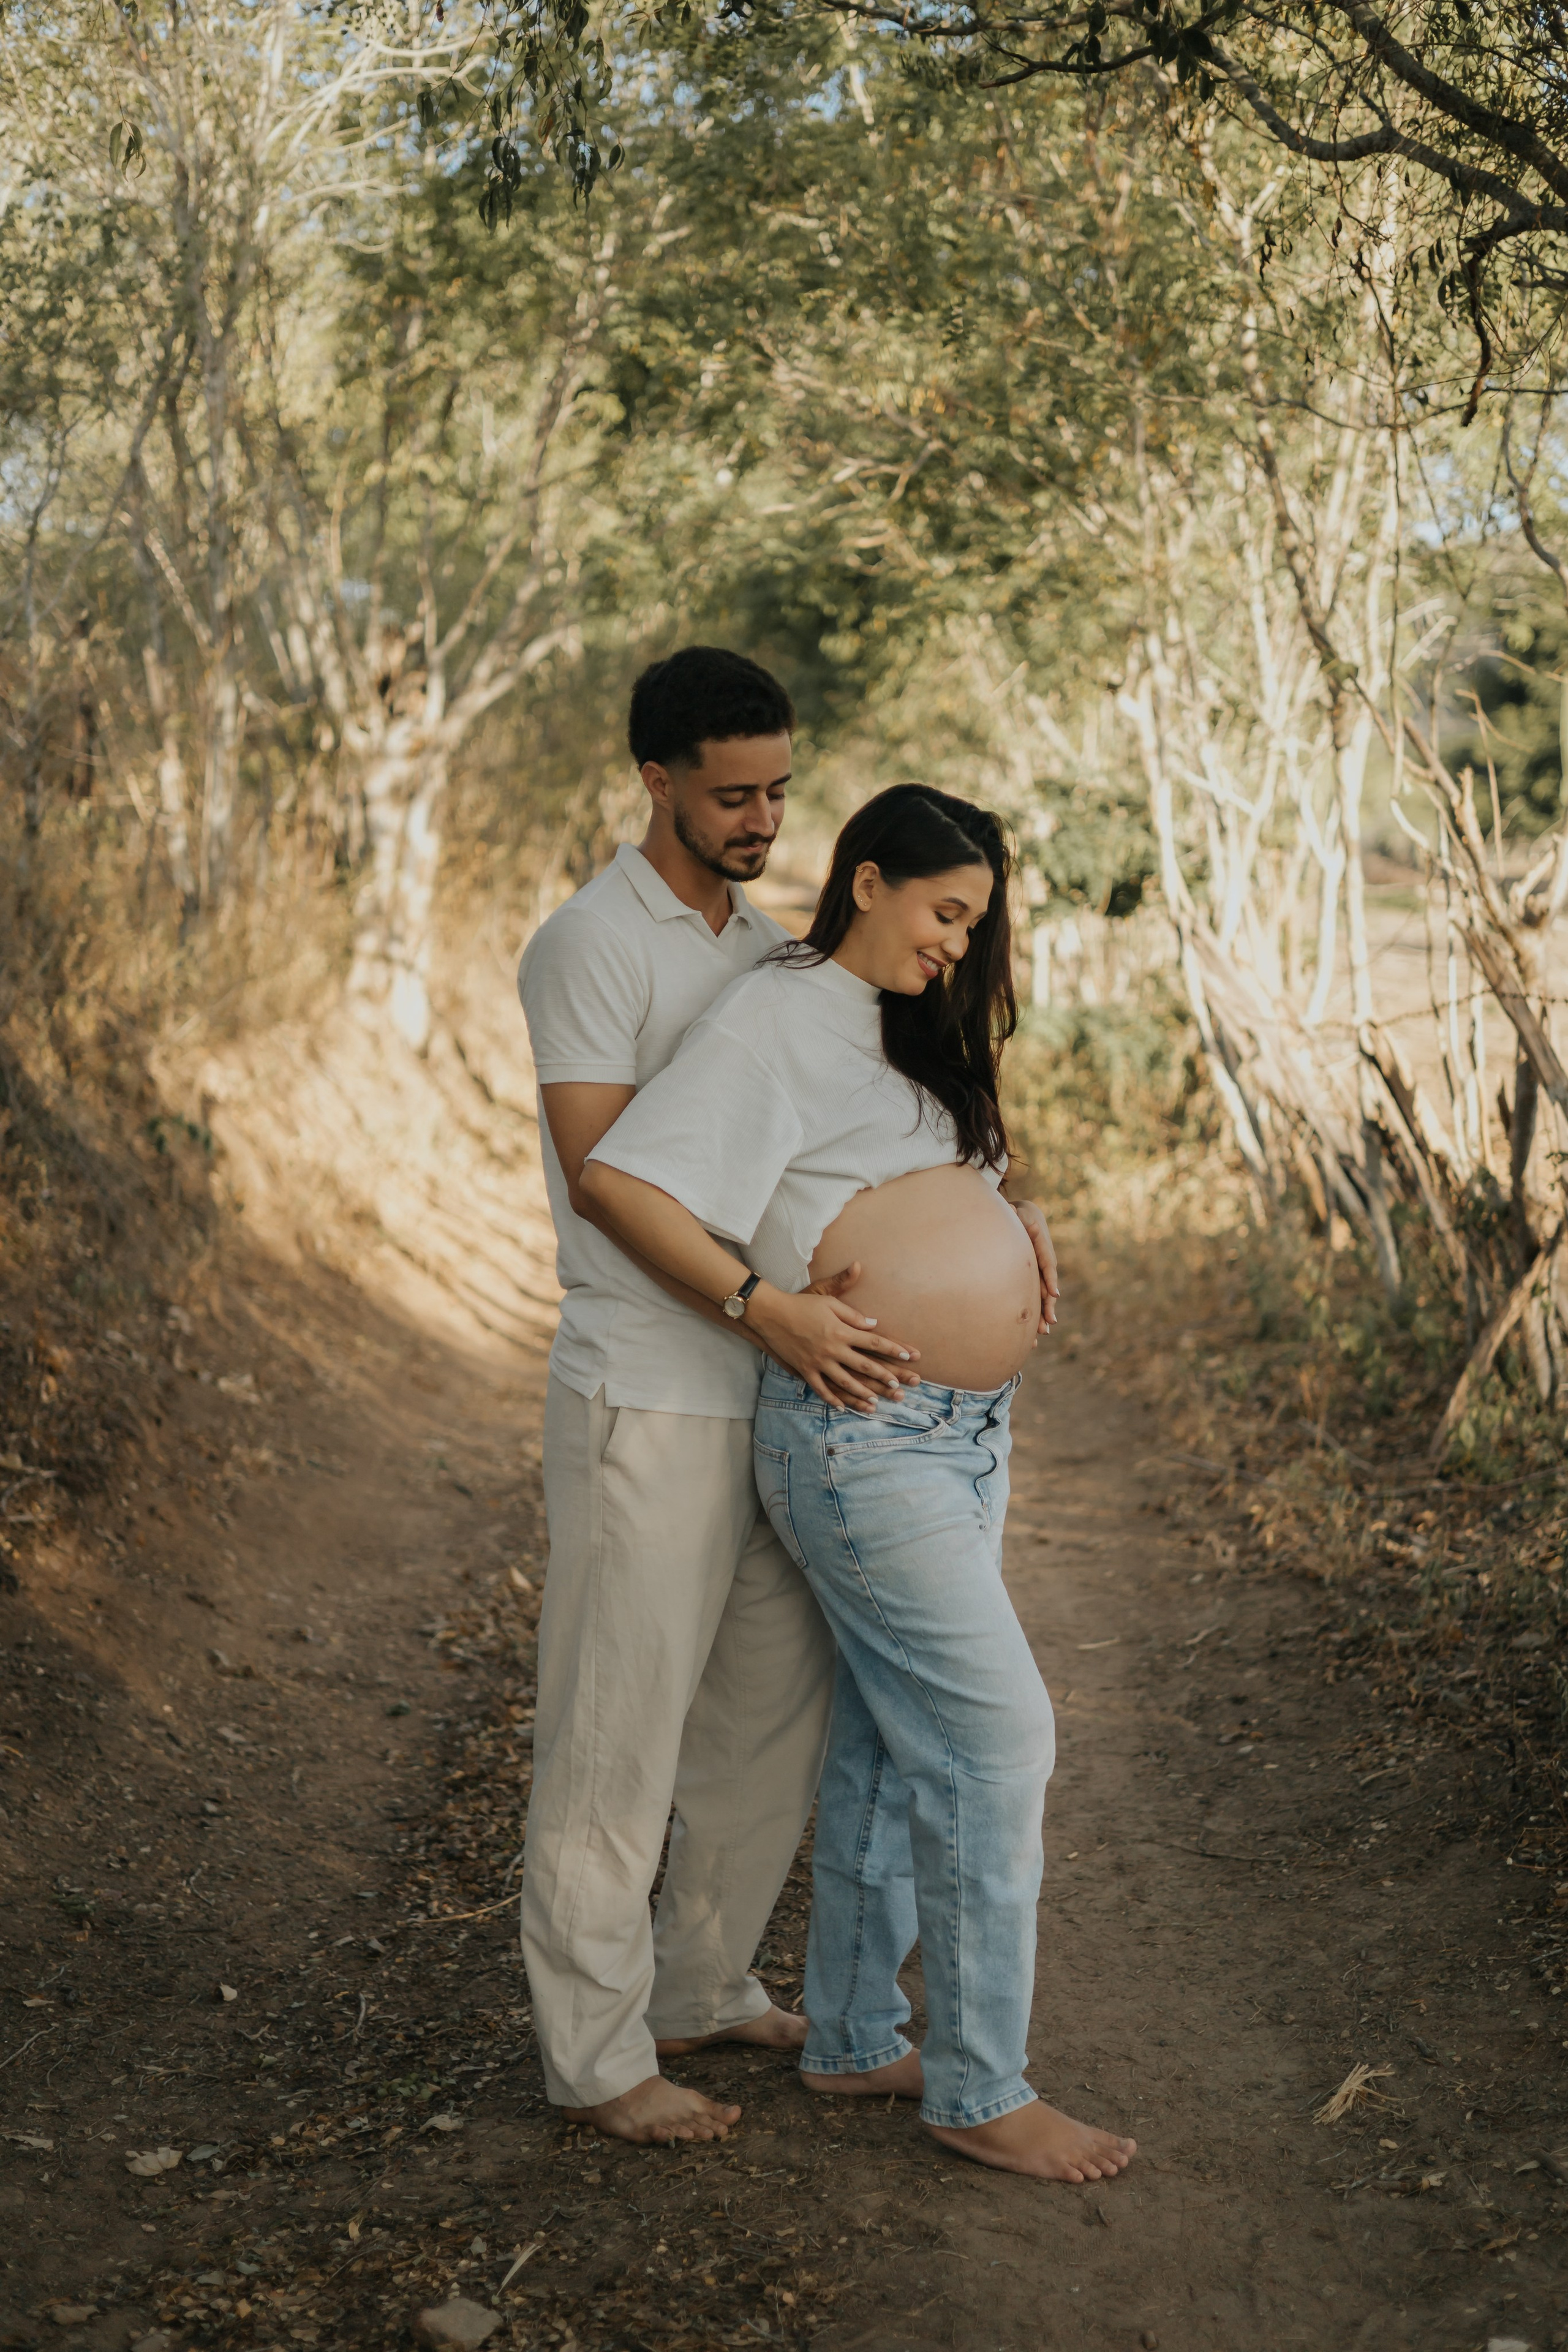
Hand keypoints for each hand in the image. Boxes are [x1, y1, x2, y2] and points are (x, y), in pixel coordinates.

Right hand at [747, 1279, 918, 1413]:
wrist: (771, 1314)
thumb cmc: (802, 1304)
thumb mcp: (829, 1301)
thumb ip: (852, 1314)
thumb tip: (874, 1324)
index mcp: (841, 1330)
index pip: (873, 1342)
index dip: (893, 1349)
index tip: (909, 1356)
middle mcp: (832, 1349)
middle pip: (864, 1365)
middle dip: (884, 1377)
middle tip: (899, 1387)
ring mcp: (818, 1362)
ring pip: (845, 1382)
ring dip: (862, 1393)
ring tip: (876, 1402)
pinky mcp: (805, 1370)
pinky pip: (820, 1389)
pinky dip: (832, 1399)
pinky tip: (843, 1407)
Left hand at [1010, 1198, 1059, 1334]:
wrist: (1026, 1219)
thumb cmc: (1021, 1216)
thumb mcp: (1020, 1214)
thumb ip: (1019, 1218)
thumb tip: (1018, 1216)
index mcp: (1043, 1250)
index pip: (1048, 1266)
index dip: (1051, 1280)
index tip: (1054, 1293)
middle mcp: (1045, 1264)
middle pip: (1048, 1287)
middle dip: (1048, 1306)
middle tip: (1049, 1323)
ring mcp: (1041, 1273)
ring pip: (1044, 1296)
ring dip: (1044, 1313)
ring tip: (1043, 1332)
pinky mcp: (1035, 1278)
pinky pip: (1036, 1296)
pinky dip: (1036, 1311)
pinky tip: (1034, 1330)